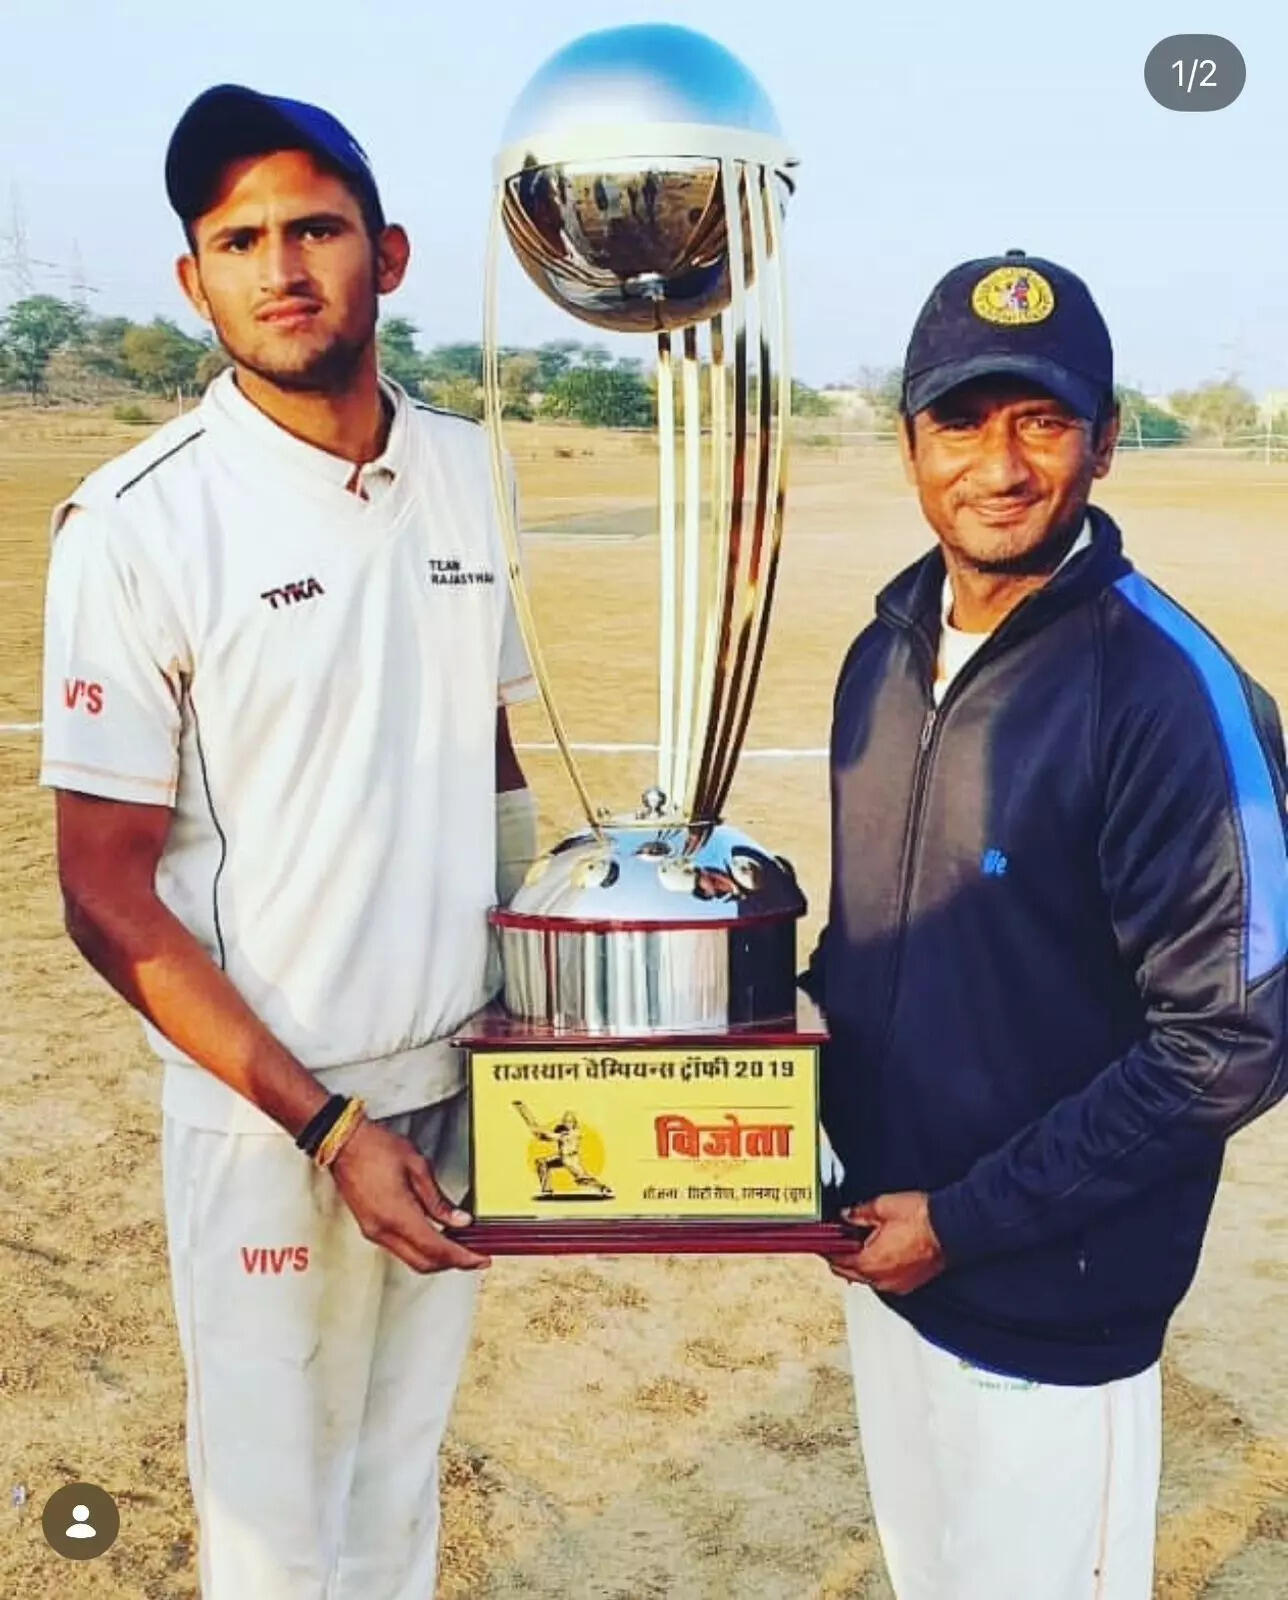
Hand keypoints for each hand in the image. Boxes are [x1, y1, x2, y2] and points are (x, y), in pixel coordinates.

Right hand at [329, 1120, 489, 1274]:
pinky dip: (421, 1248)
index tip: (481, 1258)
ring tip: (459, 1245)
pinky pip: (401, 1249)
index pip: (437, 1249)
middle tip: (475, 1255)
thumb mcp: (417, 1167)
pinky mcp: (370, 1228)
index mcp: (397, 1215)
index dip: (463, 1258)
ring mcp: (374, 1232)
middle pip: (424, 1263)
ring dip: (437, 1258)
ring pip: (412, 1260)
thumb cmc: (376, 1148)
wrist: (343, 1144)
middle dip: (453, 1263)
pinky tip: (435, 1236)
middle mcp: (383, 1230)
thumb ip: (439, 1200)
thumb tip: (459, 1221)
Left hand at [825, 1190, 944, 1295]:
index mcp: (870, 1263)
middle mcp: (881, 1280)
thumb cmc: (922, 1219)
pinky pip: (884, 1279)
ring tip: (860, 1242)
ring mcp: (896, 1284)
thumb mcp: (881, 1207)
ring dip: (860, 1263)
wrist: (952, 1227)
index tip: (824, 1240)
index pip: (837, 1261)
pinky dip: (878, 1268)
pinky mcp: (909, 1283)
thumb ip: (858, 1213)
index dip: (828, 1248)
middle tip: (839, 1240)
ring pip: (867, 1278)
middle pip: (850, 1273)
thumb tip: (846, 1215)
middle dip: (841, 1258)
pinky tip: (880, 1251)